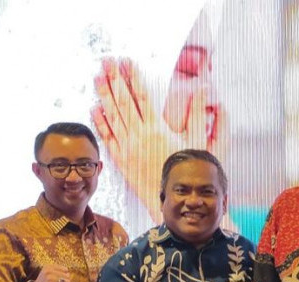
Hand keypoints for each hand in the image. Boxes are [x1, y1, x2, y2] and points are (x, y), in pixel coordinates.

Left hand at [91, 57, 208, 219]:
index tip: (127, 61)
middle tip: (106, 60)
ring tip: (97, 77)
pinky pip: (108, 139)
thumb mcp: (203, 142)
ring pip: (112, 117)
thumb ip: (201, 114)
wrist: (180, 203)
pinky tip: (95, 109)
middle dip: (114, 79)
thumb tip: (202, 89)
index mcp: (158, 130)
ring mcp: (128, 150)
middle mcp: (139, 138)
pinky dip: (101, 123)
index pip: (142, 96)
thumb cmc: (193, 174)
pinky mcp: (123, 163)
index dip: (134, 77)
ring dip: (103, 95)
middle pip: (123, 102)